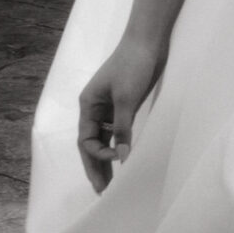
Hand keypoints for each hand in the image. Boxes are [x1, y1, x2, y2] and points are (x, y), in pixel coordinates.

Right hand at [78, 32, 167, 190]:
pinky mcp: (123, 105)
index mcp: (88, 104)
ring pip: (103, 139)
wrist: (147, 41)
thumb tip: (122, 158)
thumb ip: (122, 129)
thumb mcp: (126, 98)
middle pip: (91, 143)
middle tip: (103, 192)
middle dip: (95, 167)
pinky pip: (117, 131)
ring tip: (112, 183)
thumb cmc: (133, 64)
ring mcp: (109, 107)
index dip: (97, 155)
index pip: (86, 139)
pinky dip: (119, 145)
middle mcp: (94, 107)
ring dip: (107, 159)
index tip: (117, 160)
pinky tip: (124, 158)